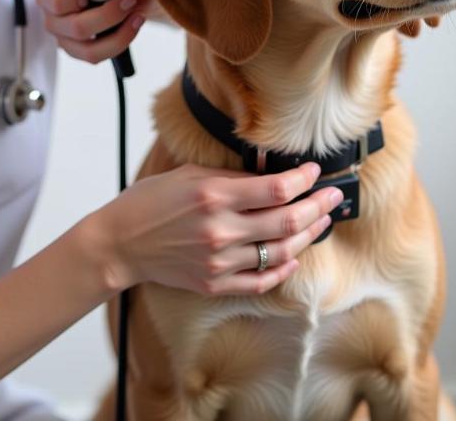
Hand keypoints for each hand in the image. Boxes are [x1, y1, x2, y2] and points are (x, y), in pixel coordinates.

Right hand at [36, 0, 156, 63]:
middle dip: (109, 15)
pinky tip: (134, 25)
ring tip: (137, 16)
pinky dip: (122, 42)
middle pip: (77, 28)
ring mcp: (65, 40)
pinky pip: (101, 57)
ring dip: (120, 35)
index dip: (74, 0)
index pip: (56, 2)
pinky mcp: (81, 52)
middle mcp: (52, 21)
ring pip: (90, 51)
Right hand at [92, 162, 343, 295]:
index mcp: (214, 196)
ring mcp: (219, 262)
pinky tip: (295, 255)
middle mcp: (220, 230)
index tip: (315, 171)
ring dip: (307, 235)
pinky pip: (261, 280)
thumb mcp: (190, 175)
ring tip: (321, 221)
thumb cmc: (152, 201)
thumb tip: (273, 174)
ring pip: (281, 252)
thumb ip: (233, 178)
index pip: (276, 189)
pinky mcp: (215, 284)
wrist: (121, 242)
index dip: (303, 180)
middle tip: (334, 196)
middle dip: (319, 206)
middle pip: (287, 221)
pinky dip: (283, 268)